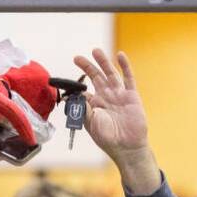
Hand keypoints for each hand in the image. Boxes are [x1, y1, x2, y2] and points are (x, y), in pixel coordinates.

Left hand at [72, 49, 160, 194]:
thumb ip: (83, 108)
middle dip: (87, 67)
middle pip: (95, 78)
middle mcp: (105, 98)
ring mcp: (118, 95)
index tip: (64, 81)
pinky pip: (128, 78)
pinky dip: (124, 66)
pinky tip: (120, 55)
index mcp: (93, 106)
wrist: (126, 146)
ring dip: (103, 62)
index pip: (83, 92)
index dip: (76, 86)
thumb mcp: (90, 123)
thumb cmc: (107, 137)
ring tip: (95, 50)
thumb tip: (74, 96)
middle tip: (77, 58)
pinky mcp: (131, 95)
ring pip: (110, 74)